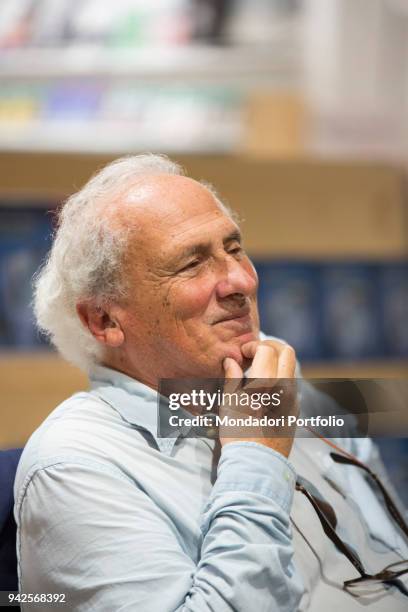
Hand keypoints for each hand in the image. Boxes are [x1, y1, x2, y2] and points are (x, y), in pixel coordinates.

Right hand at [220, 340, 297, 457]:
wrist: (257, 464)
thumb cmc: (238, 433)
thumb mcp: (229, 403)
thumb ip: (232, 377)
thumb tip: (231, 361)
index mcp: (268, 383)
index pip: (267, 349)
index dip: (253, 346)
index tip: (241, 354)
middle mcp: (286, 387)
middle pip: (287, 351)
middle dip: (270, 346)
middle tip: (254, 353)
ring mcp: (293, 399)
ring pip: (291, 367)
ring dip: (276, 361)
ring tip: (257, 371)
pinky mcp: (295, 410)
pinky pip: (291, 383)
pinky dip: (280, 377)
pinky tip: (264, 388)